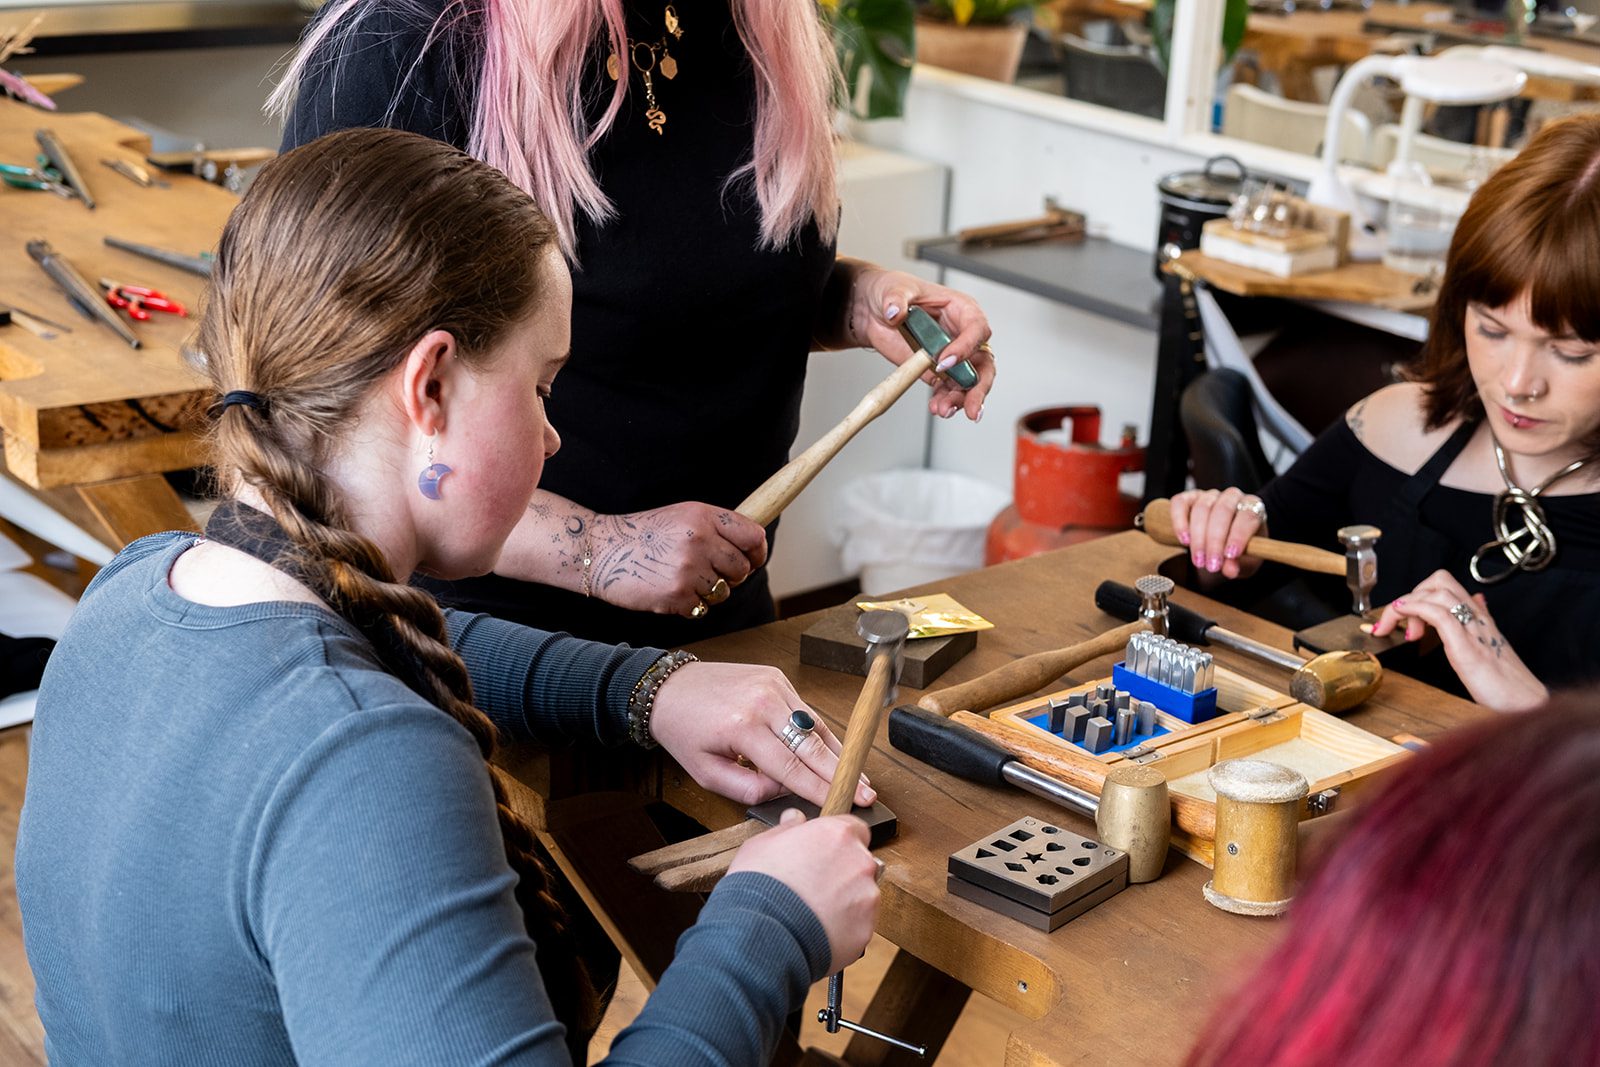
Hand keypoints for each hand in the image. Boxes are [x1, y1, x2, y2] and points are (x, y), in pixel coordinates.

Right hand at [589, 503, 767, 617]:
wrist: (600, 550)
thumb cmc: (643, 535)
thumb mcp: (682, 516)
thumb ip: (715, 527)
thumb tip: (752, 547)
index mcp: (703, 516)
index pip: (753, 536)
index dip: (758, 552)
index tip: (754, 560)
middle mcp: (699, 540)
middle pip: (742, 569)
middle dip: (731, 576)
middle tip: (709, 573)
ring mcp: (688, 569)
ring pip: (723, 592)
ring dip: (708, 592)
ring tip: (682, 579)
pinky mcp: (677, 595)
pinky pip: (702, 609)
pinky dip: (689, 606)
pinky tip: (669, 591)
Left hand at [649, 661, 876, 808]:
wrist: (669, 688)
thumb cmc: (684, 731)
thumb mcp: (706, 772)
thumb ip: (748, 788)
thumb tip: (785, 792)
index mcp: (743, 728)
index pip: (791, 767)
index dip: (820, 789)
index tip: (843, 804)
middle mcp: (764, 702)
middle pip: (812, 744)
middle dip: (842, 773)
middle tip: (867, 793)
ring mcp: (773, 685)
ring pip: (815, 724)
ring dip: (837, 752)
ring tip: (858, 775)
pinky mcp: (777, 677)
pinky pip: (805, 709)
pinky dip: (819, 732)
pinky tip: (833, 752)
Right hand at [726, 808, 879, 973]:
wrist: (761, 933)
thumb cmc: (758, 886)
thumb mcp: (762, 844)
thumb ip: (787, 829)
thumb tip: (794, 819)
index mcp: (837, 834)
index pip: (855, 828)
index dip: (838, 842)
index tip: (826, 854)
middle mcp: (859, 861)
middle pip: (859, 863)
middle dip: (842, 873)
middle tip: (815, 887)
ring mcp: (866, 896)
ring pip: (862, 895)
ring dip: (845, 901)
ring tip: (814, 913)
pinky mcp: (866, 928)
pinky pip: (860, 924)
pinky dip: (845, 928)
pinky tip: (820, 930)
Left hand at [849, 267, 995, 420]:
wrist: (873, 312)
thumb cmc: (893, 292)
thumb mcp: (895, 289)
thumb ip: (896, 299)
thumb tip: (895, 312)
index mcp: (961, 309)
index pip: (976, 329)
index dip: (965, 347)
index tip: (944, 361)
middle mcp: (962, 334)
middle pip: (983, 362)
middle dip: (979, 386)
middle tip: (972, 406)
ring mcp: (952, 356)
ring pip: (968, 381)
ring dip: (960, 399)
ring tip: (944, 409)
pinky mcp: (937, 371)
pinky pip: (948, 389)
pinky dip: (944, 400)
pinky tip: (937, 407)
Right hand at [1168, 487, 1267, 578]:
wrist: (1222, 543)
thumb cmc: (1237, 549)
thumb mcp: (1245, 561)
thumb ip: (1239, 564)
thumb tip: (1229, 571)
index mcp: (1253, 507)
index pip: (1248, 516)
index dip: (1239, 535)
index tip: (1230, 555)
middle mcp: (1232, 497)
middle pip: (1223, 510)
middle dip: (1215, 540)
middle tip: (1211, 565)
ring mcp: (1209, 495)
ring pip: (1201, 508)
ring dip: (1198, 537)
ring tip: (1198, 560)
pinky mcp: (1188, 498)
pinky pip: (1180, 503)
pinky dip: (1180, 521)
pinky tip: (1184, 540)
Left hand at [1369, 570, 1546, 711]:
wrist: (1526, 704)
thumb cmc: (1506, 682)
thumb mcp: (1489, 645)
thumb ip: (1481, 621)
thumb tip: (1478, 600)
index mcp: (1479, 617)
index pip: (1446, 585)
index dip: (1418, 594)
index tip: (1402, 619)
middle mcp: (1477, 618)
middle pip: (1439, 581)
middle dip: (1410, 595)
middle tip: (1397, 624)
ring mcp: (1473, 630)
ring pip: (1438, 592)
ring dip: (1407, 604)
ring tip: (1398, 630)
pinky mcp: (1468, 648)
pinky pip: (1440, 615)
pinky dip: (1416, 610)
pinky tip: (1403, 620)